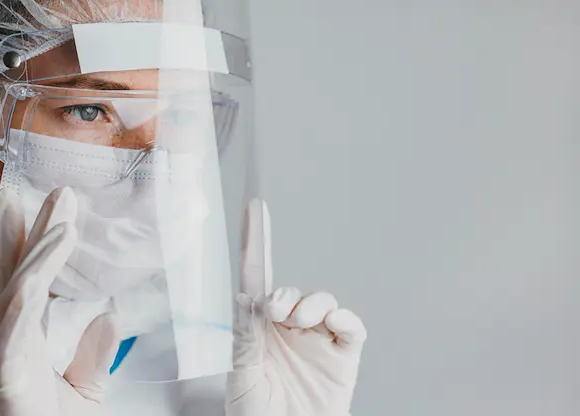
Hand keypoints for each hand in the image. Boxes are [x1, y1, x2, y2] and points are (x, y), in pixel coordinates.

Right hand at [0, 187, 119, 415]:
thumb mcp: (88, 390)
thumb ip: (95, 354)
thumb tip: (110, 314)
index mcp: (27, 338)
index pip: (30, 277)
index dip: (38, 238)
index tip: (56, 205)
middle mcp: (10, 339)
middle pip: (18, 273)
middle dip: (33, 228)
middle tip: (56, 191)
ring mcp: (2, 354)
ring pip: (16, 292)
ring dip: (37, 253)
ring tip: (64, 222)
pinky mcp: (2, 373)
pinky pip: (13, 328)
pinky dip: (26, 295)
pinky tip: (41, 268)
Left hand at [226, 200, 366, 415]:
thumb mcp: (241, 378)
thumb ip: (245, 338)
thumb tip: (245, 297)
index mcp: (258, 331)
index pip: (256, 279)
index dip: (255, 243)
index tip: (255, 210)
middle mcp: (288, 330)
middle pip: (290, 290)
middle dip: (284, 293)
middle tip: (275, 312)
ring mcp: (317, 341)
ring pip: (321, 300)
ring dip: (310, 303)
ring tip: (298, 322)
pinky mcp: (343, 356)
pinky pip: (351, 326)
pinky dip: (344, 317)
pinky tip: (330, 322)